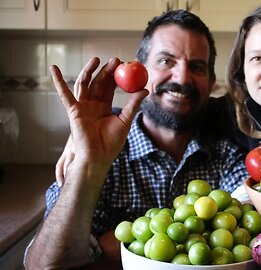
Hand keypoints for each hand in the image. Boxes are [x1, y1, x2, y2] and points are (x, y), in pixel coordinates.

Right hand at [51, 57, 147, 183]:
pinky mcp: (73, 111)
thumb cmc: (111, 143)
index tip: (126, 65)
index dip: (117, 76)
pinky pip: (65, 95)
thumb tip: (145, 90)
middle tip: (116, 60)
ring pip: (84, 84)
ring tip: (96, 59)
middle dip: (106, 70)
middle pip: (98, 83)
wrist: (99, 157)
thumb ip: (132, 104)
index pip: (110, 87)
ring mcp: (82, 107)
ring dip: (89, 71)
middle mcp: (92, 105)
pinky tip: (53, 68)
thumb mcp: (125, 120)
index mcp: (104, 107)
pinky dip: (58, 81)